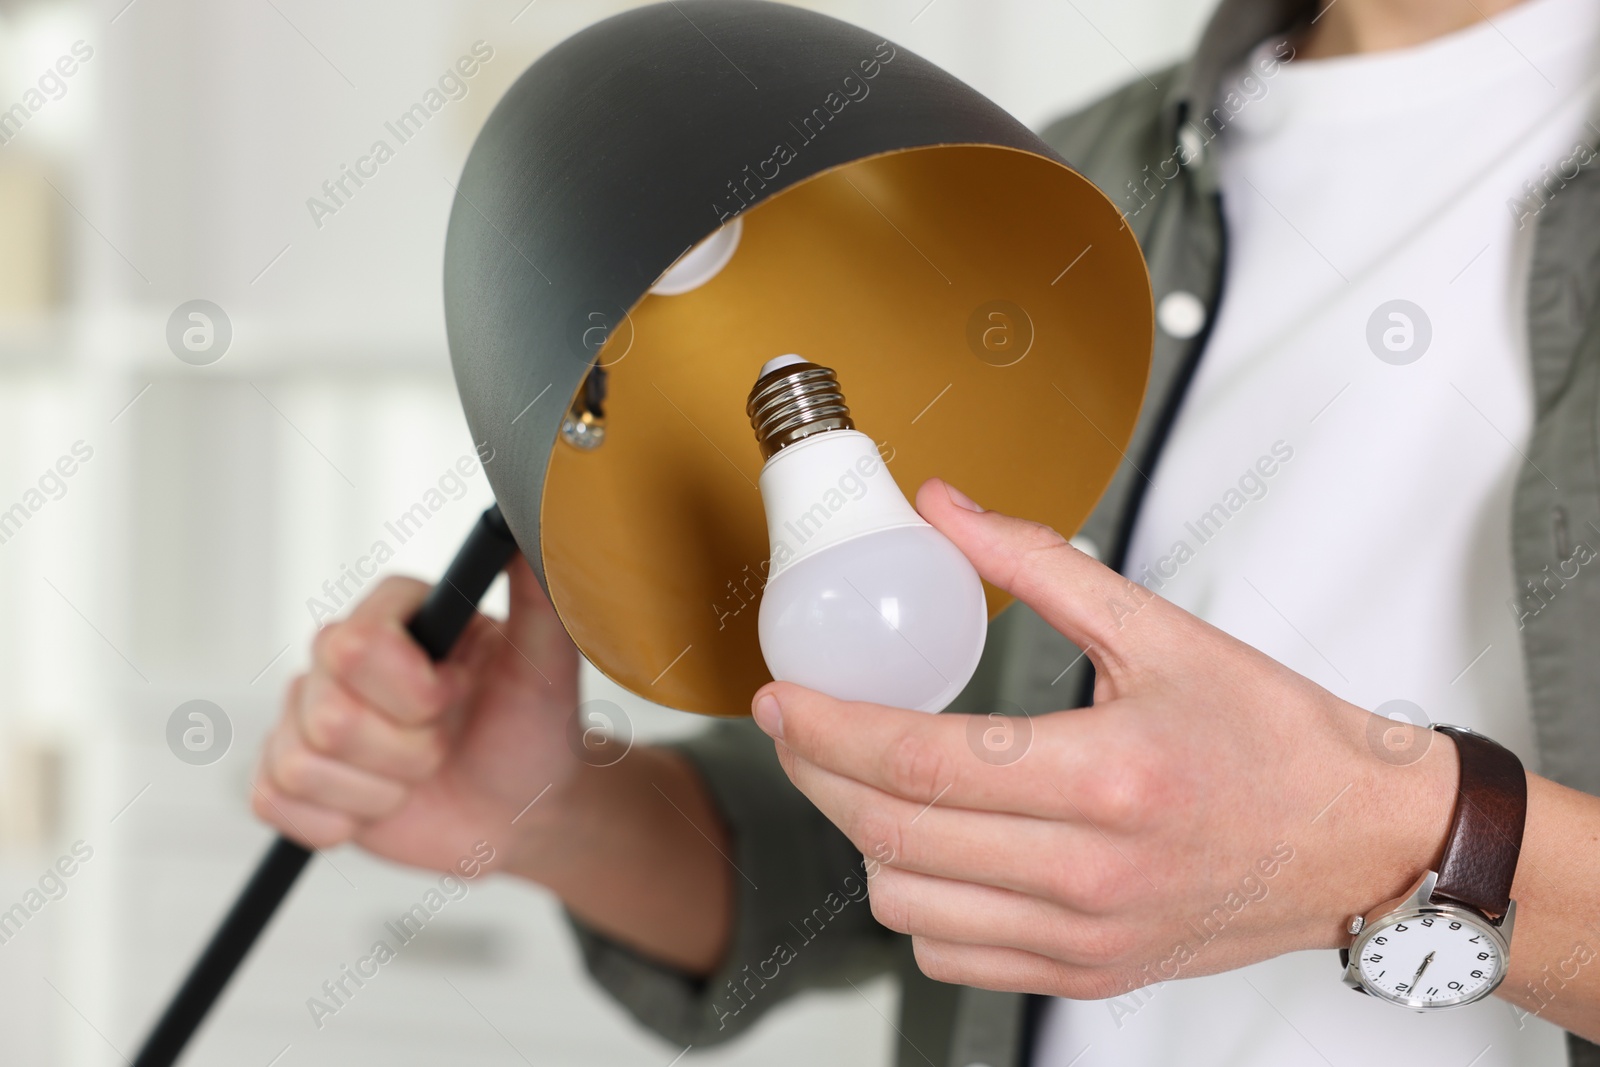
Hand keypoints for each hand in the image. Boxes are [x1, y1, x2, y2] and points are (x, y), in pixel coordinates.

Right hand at [252, 557, 579, 874]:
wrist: (521, 808)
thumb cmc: (531, 731)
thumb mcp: (548, 661)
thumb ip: (539, 592)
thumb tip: (523, 526)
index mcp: (394, 615)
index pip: (356, 646)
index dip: (415, 692)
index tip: (460, 694)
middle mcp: (340, 656)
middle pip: (328, 714)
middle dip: (407, 749)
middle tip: (444, 743)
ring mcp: (307, 713)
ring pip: (302, 763)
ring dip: (383, 788)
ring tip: (419, 773)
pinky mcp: (289, 773)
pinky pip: (275, 801)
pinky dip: (343, 819)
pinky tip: (383, 803)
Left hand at [751, 478, 1458, 999]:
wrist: (1361, 841)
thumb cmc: (1277, 739)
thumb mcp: (1161, 630)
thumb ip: (1037, 565)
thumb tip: (944, 509)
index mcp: (1108, 776)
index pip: (918, 762)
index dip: (826, 728)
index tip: (783, 697)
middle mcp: (1092, 871)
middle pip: (891, 834)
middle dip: (816, 774)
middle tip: (799, 726)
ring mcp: (1087, 935)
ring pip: (906, 905)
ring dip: (863, 837)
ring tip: (870, 780)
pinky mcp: (1088, 971)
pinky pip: (951, 956)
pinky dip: (916, 903)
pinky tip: (931, 849)